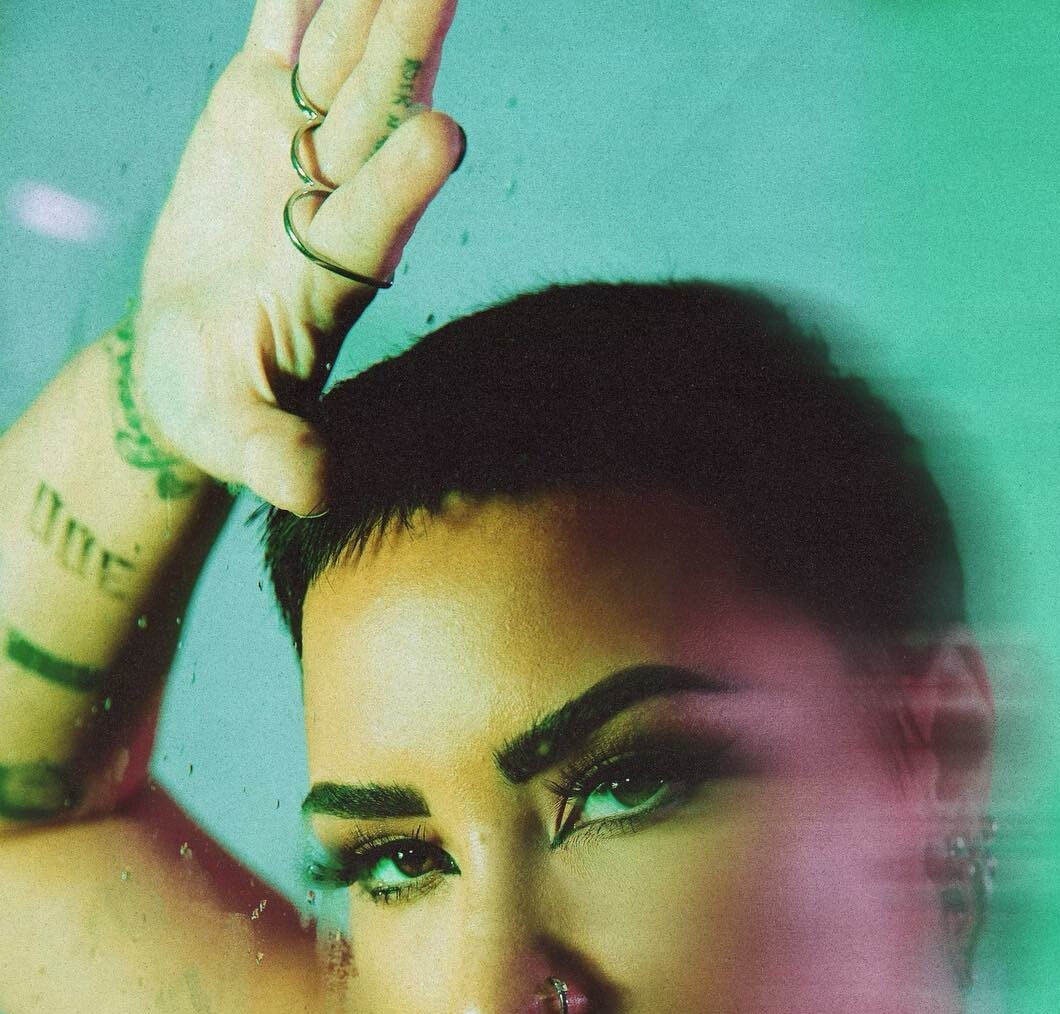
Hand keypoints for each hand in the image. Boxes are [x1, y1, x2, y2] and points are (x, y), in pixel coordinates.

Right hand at [129, 0, 463, 513]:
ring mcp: (301, 148)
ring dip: (372, 1)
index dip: (403, 181)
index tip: (442, 136)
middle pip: (374, 117)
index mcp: (335, 273)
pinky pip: (283, 32)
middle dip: (408, 50)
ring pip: (342, 59)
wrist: (190, 361)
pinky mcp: (261, 112)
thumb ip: (277, 454)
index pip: (375, 221)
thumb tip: (311, 490)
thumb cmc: (219, 408)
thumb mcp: (240, 435)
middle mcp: (335, 199)